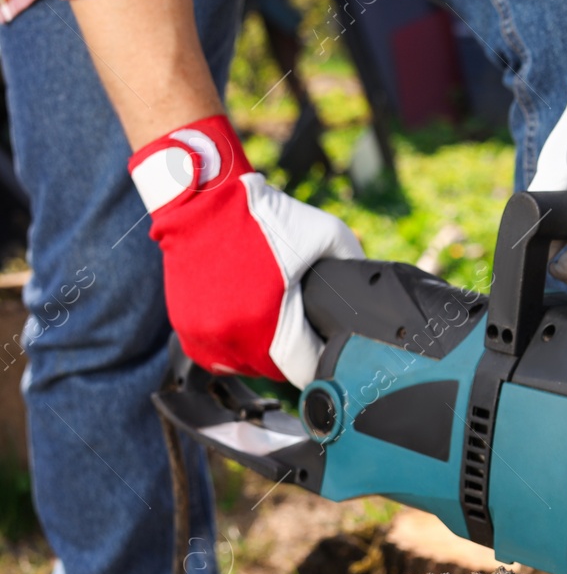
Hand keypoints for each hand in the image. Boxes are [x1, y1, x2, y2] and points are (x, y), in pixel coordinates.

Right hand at [129, 115, 362, 385]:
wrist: (204, 202)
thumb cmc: (262, 218)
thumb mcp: (326, 234)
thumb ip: (354, 263)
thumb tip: (374, 290)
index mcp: (267, 323)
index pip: (306, 371)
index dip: (326, 362)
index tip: (332, 351)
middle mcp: (231, 337)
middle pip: (277, 372)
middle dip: (295, 355)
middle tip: (305, 329)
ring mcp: (204, 337)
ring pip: (246, 368)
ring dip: (264, 354)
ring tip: (275, 321)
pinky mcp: (186, 332)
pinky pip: (219, 359)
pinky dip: (235, 347)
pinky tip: (247, 323)